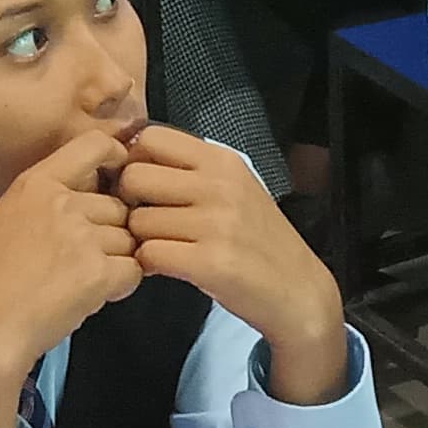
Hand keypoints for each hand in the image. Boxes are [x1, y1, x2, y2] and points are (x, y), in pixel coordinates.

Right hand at [0, 127, 138, 427]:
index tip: (119, 180)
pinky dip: (121, 285)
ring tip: (79, 279)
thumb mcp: (13, 214)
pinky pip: (134, 269)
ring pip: (129, 238)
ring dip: (116, 260)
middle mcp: (61, 203)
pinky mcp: (98, 272)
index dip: (119, 159)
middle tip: (79, 259)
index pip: (97, 144)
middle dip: (112, 232)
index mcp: (37, 183)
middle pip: (119, 205)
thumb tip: (104, 185)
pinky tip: (91, 295)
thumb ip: (54, 194)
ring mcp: (81, 236)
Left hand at [115, 125, 345, 393]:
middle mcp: (220, 185)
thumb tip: (129, 159)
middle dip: (129, 202)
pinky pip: (149, 255)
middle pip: (134, 177)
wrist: (298, 290)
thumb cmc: (257, 238)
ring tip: (160, 248)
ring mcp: (217, 223)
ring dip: (139, 239)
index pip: (151, 138)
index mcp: (222, 160)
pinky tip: (165, 268)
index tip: (144, 188)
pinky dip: (148, 265)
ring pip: (137, 220)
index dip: (135, 162)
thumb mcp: (234, 188)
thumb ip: (190, 170)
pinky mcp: (211, 263)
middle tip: (144, 221)